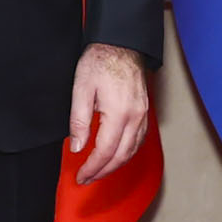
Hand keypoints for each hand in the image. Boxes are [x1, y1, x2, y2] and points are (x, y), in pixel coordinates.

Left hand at [68, 43, 150, 184]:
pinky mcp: (144, 110)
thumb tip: (77, 147)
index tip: (80, 176)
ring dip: (116, 165)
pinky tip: (117, 154)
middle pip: (121, 156)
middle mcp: (135, 117)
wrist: (122, 43)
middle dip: (103, 171)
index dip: (91, 168)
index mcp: (119, 113)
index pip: (105, 151)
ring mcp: (142, 114)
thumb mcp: (81, 89)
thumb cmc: (101, 61)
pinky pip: (139, 139)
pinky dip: (127, 152)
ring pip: (132, 150)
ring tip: (100, 171)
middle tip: (87, 178)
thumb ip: (79, 121)